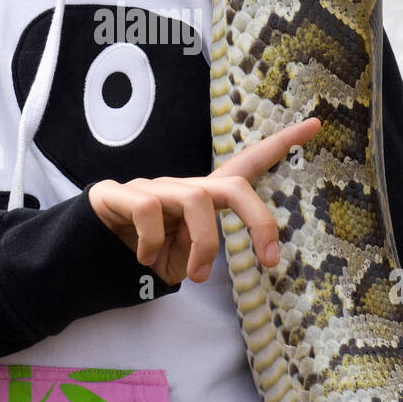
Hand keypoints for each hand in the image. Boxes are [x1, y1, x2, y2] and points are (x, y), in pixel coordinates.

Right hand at [87, 117, 320, 286]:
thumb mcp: (181, 258)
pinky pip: (149, 211)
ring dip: (202, 246)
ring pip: (196, 202)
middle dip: (260, 219)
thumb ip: (198, 252)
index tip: (316, 124)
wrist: (86, 252)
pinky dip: (152, 244)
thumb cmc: (145, 252)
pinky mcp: (121, 193)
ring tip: (191, 277)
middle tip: (270, 259)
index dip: (281, 145)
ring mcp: (153, 187)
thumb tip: (201, 264)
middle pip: (235, 185)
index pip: (248, 165)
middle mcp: (183, 186)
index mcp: (203, 198)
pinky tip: (143, 259)